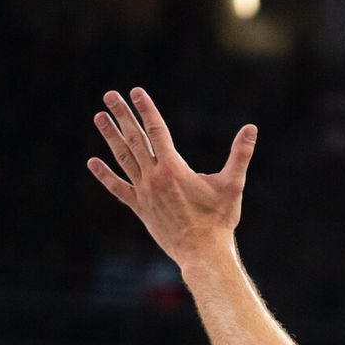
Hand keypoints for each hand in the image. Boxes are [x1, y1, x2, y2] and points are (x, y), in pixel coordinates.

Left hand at [88, 88, 255, 267]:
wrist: (202, 253)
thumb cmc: (220, 220)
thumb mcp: (233, 185)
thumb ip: (240, 155)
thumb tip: (252, 129)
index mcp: (174, 168)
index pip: (156, 130)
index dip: (146, 109)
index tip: (136, 91)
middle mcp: (154, 177)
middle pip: (135, 139)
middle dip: (122, 115)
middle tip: (110, 95)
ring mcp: (144, 192)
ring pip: (123, 158)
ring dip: (110, 136)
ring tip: (99, 117)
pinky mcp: (140, 208)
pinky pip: (118, 188)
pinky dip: (105, 175)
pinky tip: (92, 162)